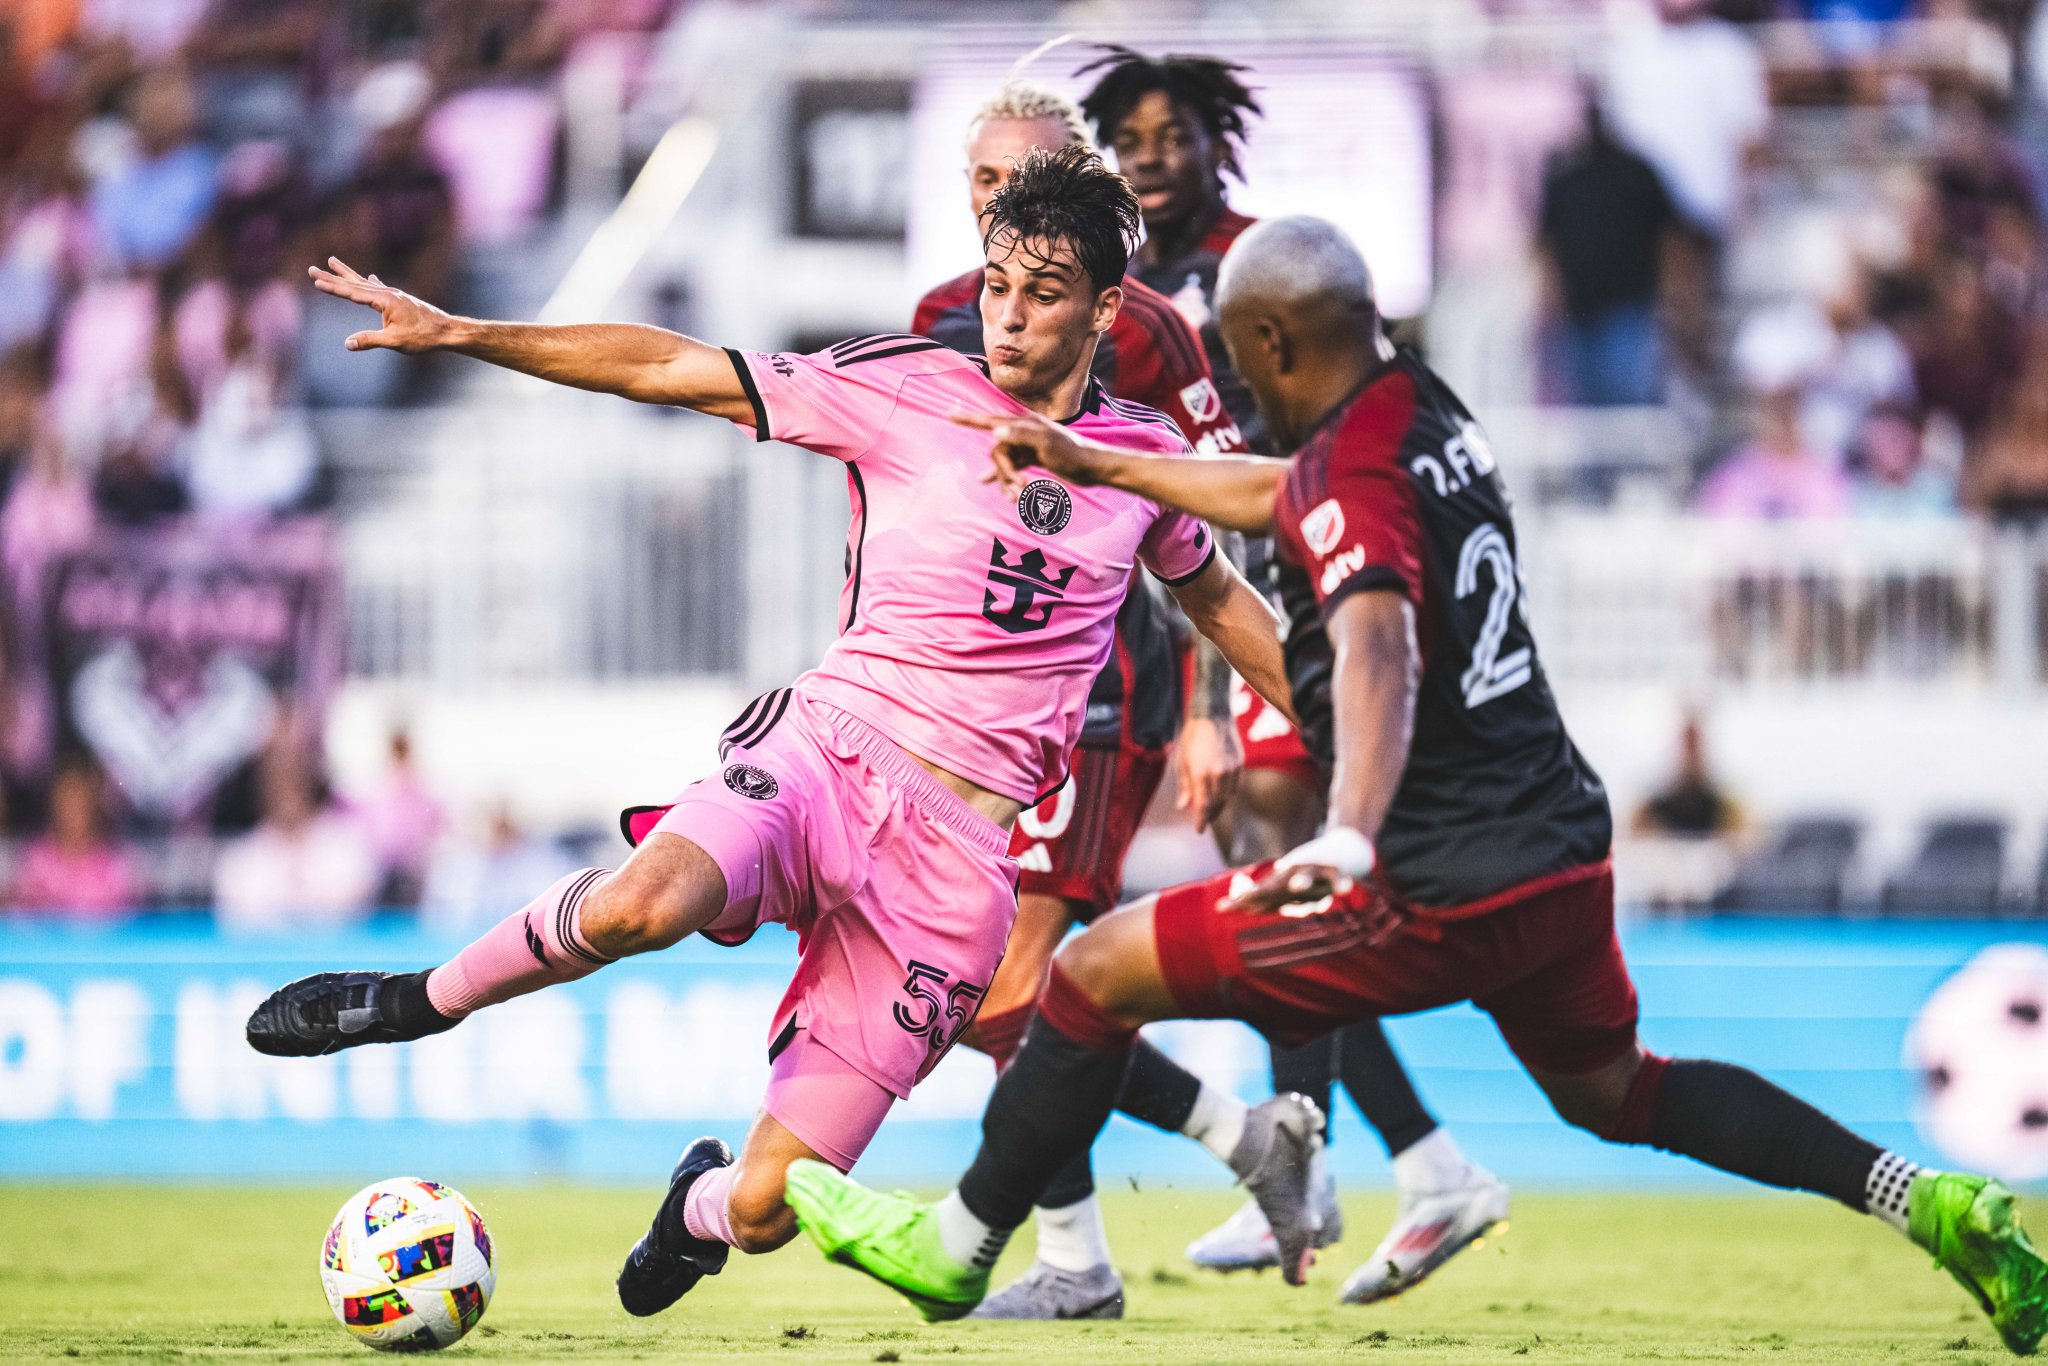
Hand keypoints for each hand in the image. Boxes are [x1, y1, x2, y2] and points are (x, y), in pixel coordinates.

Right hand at [308, 257, 453, 353]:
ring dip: (348, 274)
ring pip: (365, 282)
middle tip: (311, 268)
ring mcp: (394, 295)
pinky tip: (371, 277)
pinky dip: (370, 282)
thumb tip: (347, 343)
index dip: (333, 288)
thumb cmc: (424, 337)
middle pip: (354, 283)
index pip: (352, 293)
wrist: (448, 331)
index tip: (315, 281)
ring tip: (333, 261)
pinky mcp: (401, 300)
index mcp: (384, 300)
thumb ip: (370, 340)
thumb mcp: (395, 341)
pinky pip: (380, 287)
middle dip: (332, 276)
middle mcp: (387, 293)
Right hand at [953, 410, 1112, 498]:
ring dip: (1007, 481)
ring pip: (1005, 462)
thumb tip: (995, 432)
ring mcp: (1028, 446)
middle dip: (1002, 473)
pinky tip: (991, 485)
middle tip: (1017, 489)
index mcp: (1023, 425)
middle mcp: (1023, 432)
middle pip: (998, 452)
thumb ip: (1021, 436)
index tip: (950, 414)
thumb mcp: (1045, 444)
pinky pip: (1013, 466)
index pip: (991, 421)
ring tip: (1017, 498)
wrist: (1093, 467)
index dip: (969, 419)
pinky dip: (1007, 478)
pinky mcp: (1034, 458)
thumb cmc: (1072, 453)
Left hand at [1173, 715, 1241, 834]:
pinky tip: (1221, 796)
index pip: (1203, 806)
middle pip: (1216, 804)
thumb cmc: (1192, 738)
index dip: (1201, 820)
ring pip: (1227, 798)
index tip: (1199, 830)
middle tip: (1203, 821)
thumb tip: (1183, 807)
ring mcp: (1231, 770)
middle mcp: (1218, 775)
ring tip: (1212, 811)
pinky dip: (1227, 794)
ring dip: (1219, 806)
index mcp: (1201, 774)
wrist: (1213, 716)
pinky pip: (1234, 787)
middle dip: (1209, 815)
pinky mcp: (1240, 766)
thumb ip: (1184, 786)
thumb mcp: (1182, 761)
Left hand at [1223, 826, 1374, 912]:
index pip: (1258, 895)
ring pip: (1309, 877)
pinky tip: (1343, 890)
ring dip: (1304, 882)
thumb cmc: (1307, 874)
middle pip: (1277, 887)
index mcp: (1282, 882)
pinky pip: (1340, 878)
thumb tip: (1225, 907)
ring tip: (1297, 886)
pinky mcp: (1337, 871)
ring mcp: (1316, 872)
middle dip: (1261, 894)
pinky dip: (1342, 883)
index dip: (1241, 902)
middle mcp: (1295, 875)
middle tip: (1243, 898)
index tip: (1220, 908)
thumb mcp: (1283, 884)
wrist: (1342, 849)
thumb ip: (1262, 897)